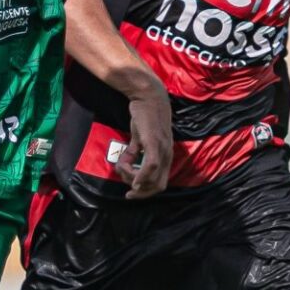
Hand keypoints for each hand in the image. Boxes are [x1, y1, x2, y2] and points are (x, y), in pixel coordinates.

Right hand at [117, 84, 172, 198]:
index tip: (130, 191)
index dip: (145, 193)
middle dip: (140, 192)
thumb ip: (135, 152)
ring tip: (121, 166)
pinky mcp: (154, 143)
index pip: (160, 184)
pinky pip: (150, 166)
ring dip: (133, 178)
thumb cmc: (144, 116)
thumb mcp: (139, 138)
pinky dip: (140, 175)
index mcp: (166, 156)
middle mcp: (167, 155)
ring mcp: (162, 150)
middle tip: (126, 187)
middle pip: (158, 186)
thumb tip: (126, 165)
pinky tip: (128, 172)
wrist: (148, 96)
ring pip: (151, 178)